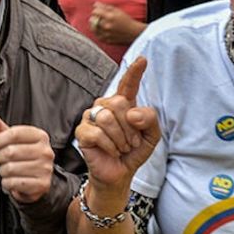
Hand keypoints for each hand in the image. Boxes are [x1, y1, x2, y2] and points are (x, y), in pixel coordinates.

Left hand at [0, 116, 54, 202]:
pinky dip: (7, 184)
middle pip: (10, 152)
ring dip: (3, 171)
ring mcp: (45, 169)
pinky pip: (14, 183)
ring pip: (10, 169)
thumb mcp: (11, 139)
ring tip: (8, 170)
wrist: (36, 180)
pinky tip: (12, 180)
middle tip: (1, 160)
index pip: (14, 133)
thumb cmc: (22, 157)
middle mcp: (45, 151)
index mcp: (40, 136)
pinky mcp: (42, 185)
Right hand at [75, 58, 160, 190]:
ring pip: (107, 118)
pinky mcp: (81, 132)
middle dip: (130, 127)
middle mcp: (105, 105)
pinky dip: (110, 146)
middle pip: (119, 103)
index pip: (128, 84)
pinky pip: (97, 133)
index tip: (143, 60)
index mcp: (123, 103)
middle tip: (131, 142)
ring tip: (122, 147)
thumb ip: (150, 119)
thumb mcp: (151, 136)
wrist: (120, 173)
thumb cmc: (133, 151)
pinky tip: (112, 151)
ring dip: (120, 139)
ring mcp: (91, 117)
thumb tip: (132, 114)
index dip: (134, 72)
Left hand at [89, 2, 144, 45]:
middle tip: (96, 17)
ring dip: (93, 25)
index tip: (97, 11)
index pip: (95, 12)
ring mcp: (106, 34)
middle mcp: (107, 26)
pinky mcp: (106, 40)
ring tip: (97, 23)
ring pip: (93, 29)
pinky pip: (97, 36)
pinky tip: (101, 30)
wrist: (133, 32)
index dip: (95, 10)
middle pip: (92, 20)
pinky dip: (97, 32)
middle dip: (93, 17)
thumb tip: (95, 4)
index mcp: (110, 17)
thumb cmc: (126, 20)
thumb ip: (105, 7)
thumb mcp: (117, 11)